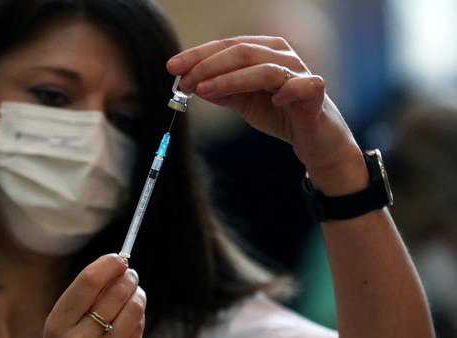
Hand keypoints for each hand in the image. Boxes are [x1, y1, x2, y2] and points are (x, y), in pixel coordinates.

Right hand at [29, 254, 145, 337]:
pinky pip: (138, 333)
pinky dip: (138, 320)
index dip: (109, 264)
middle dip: (128, 277)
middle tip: (131, 274)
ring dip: (138, 295)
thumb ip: (82, 303)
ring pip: (133, 309)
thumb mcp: (59, 334)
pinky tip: (131, 320)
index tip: (119, 257)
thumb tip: (116, 268)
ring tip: (136, 293)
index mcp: (56, 325)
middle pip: (116, 292)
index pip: (89, 281)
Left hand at [167, 36, 365, 191]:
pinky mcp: (316, 93)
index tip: (173, 67)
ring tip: (205, 90)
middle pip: (242, 51)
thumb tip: (190, 84)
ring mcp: (301, 73)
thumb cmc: (281, 114)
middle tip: (184, 82)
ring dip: (231, 79)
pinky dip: (286, 91)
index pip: (228, 45)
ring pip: (264, 68)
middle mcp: (283, 56)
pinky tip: (272, 101)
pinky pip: (302, 86)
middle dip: (207, 66)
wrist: (314, 140)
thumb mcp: (244, 102)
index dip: (199, 54)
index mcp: (265, 51)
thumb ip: (222, 91)